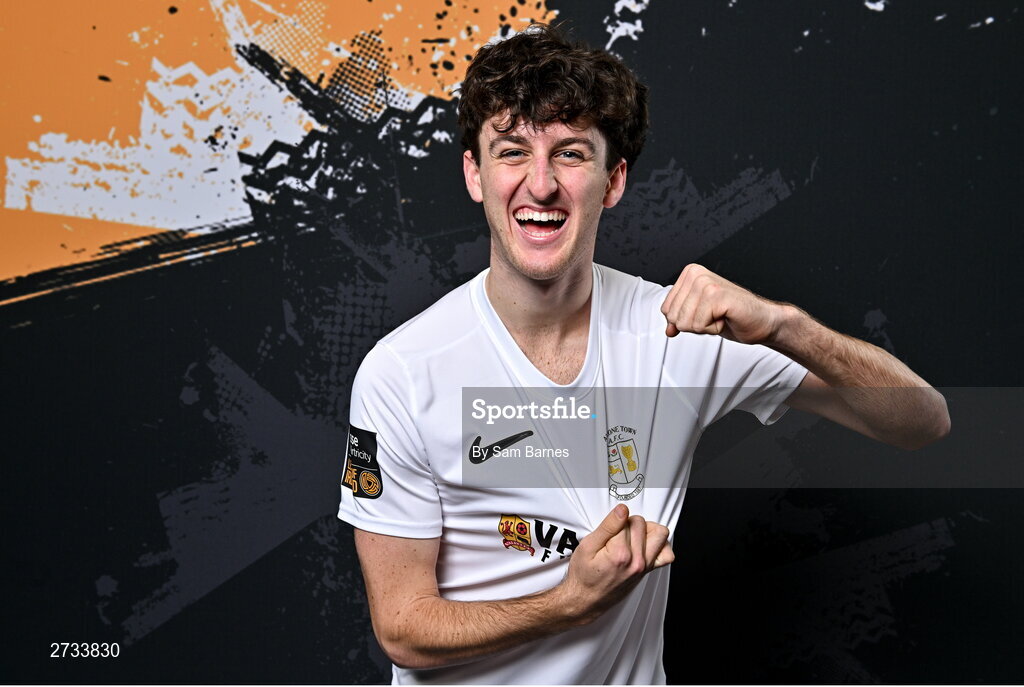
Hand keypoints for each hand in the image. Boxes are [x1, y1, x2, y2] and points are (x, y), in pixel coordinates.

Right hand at [557, 505, 673, 624]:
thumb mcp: (588, 546)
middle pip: (641, 524)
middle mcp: (637, 562)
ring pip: (659, 533)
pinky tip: (645, 544)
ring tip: (631, 535)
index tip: (607, 531)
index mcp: (621, 554)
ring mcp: (645, 567)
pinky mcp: (648, 570)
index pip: (626, 519)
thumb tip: (622, 510)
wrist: (586, 599)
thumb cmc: (584, 575)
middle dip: (627, 523)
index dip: (614, 520)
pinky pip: (667, 554)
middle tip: (615, 534)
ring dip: (646, 529)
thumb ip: (608, 526)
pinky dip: (660, 545)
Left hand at [661, 264, 787, 343]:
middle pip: (673, 316)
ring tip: (721, 316)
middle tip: (715, 315)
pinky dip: (713, 329)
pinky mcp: (716, 296)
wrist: (762, 321)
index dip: (686, 320)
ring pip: (684, 322)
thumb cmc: (733, 316)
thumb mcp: (699, 318)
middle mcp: (696, 274)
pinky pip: (698, 325)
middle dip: (694, 324)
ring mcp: (706, 283)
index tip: (706, 313)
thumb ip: (680, 320)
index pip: (666, 309)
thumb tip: (668, 330)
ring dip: (704, 327)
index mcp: (690, 274)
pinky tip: (726, 317)